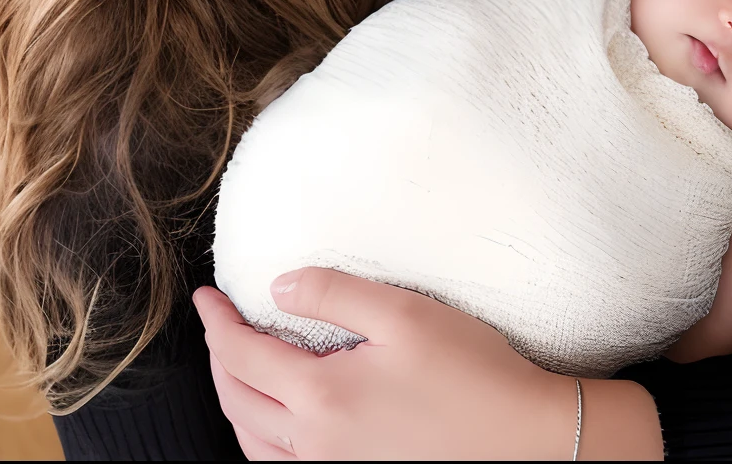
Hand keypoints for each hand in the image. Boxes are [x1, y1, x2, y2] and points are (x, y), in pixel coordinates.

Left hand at [194, 272, 660, 458]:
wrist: (525, 441)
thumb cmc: (475, 374)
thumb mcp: (405, 313)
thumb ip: (335, 294)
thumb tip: (279, 288)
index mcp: (322, 396)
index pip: (242, 355)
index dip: (216, 322)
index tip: (206, 296)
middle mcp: (315, 443)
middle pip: (238, 400)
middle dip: (218, 358)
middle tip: (218, 323)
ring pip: (253, 443)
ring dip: (235, 402)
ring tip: (237, 369)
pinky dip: (261, 440)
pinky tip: (275, 423)